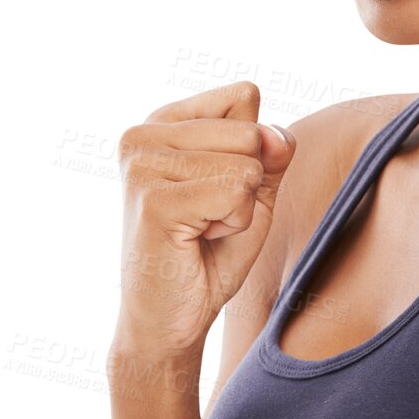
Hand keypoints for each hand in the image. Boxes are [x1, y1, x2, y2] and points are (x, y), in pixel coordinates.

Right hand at [115, 81, 296, 357]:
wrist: (170, 321)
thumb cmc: (209, 255)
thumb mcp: (252, 192)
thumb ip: (270, 152)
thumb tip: (276, 135)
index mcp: (161, 121)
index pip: (243, 96)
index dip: (252, 151)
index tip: (215, 191)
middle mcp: (141, 134)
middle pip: (249, 131)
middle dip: (246, 184)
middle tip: (208, 218)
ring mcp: (142, 164)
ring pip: (246, 164)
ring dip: (239, 209)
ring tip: (200, 231)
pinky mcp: (154, 199)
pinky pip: (236, 192)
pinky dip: (232, 226)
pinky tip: (195, 242)